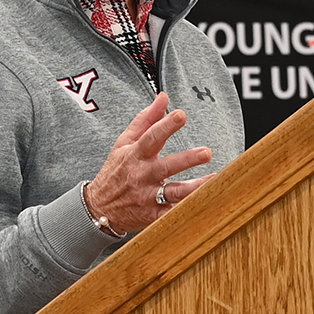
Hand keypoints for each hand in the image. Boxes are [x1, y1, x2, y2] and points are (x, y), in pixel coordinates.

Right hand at [84, 92, 215, 234]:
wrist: (99, 208)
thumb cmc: (116, 171)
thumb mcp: (124, 143)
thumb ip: (146, 119)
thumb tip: (163, 97)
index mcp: (135, 155)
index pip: (151, 138)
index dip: (165, 126)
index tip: (181, 115)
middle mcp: (142, 176)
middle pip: (166, 167)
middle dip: (186, 160)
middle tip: (206, 152)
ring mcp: (148, 197)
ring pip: (174, 193)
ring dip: (194, 187)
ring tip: (214, 180)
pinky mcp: (153, 216)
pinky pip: (172, 215)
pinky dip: (186, 212)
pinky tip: (204, 206)